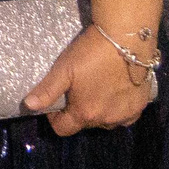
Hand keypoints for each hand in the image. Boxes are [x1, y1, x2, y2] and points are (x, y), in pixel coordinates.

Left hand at [24, 26, 157, 133]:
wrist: (126, 40)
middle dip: (77, 111)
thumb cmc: (90, 53)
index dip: (55, 118)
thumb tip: (28, 105)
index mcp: (85, 113)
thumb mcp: (63, 69)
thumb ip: (46, 90)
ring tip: (96, 89)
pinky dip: (117, 109)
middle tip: (77, 89)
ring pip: (105, 121)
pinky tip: (115, 92)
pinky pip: (124, 117)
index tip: (56, 103)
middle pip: (85, 124)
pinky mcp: (140, 107)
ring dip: (98, 111)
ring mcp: (126, 115)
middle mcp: (106, 120)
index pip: (64, 129)